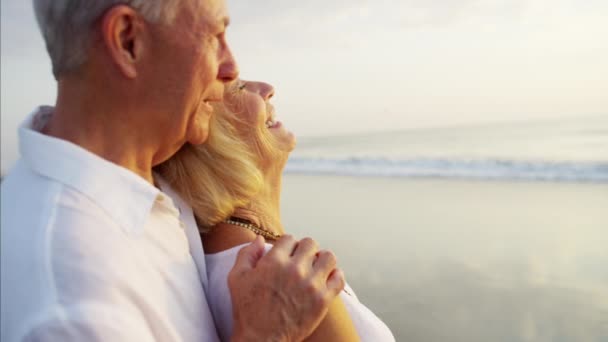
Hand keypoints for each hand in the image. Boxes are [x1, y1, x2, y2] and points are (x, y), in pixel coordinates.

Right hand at [228, 235, 344, 341]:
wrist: (262, 341)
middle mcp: (294, 269)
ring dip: (322, 260)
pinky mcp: (323, 300)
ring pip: (328, 257)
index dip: (287, 246)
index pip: (289, 239)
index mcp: (273, 262)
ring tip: (316, 268)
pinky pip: (339, 278)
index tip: (287, 256)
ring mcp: (311, 285)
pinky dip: (335, 276)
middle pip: (310, 243)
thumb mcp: (236, 279)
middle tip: (302, 261)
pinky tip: (326, 280)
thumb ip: (247, 254)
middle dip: (305, 250)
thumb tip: (259, 239)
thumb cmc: (247, 311)